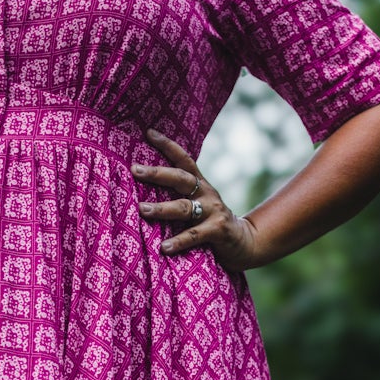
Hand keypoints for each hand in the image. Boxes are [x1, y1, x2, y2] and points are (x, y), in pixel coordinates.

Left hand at [132, 130, 258, 272]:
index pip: (183, 159)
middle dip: (157, 173)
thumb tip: (142, 192)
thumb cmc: (210, 223)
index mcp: (199, 184)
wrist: (244, 242)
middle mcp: (206, 193)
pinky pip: (195, 235)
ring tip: (142, 209)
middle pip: (181, 178)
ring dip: (162, 208)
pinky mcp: (218, 230)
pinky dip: (178, 241)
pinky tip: (164, 247)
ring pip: (184, 207)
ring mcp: (213, 211)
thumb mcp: (197, 204)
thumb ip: (179, 197)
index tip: (149, 132)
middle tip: (135, 170)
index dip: (167, 145)